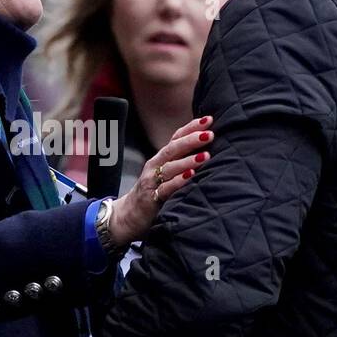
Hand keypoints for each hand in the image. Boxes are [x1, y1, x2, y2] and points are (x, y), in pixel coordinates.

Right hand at [109, 115, 213, 246]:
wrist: (127, 217)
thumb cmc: (151, 194)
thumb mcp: (165, 175)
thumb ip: (181, 163)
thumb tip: (207, 150)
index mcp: (160, 159)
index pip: (176, 138)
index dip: (190, 128)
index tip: (208, 119)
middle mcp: (155, 166)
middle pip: (173, 148)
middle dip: (191, 139)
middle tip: (209, 134)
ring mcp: (152, 182)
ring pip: (170, 167)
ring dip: (188, 160)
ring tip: (205, 155)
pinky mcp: (151, 198)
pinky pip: (166, 188)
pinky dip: (178, 182)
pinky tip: (191, 176)